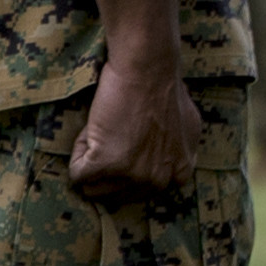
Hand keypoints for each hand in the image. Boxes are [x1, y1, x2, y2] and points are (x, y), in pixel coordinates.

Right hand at [68, 44, 199, 200]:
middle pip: (115, 195)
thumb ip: (178, 154)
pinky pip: (77, 174)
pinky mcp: (106, 165)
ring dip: (92, 160)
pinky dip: (78, 152)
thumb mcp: (189, 128)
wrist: (148, 71)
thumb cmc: (166, 89)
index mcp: (179, 174)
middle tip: (115, 133)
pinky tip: (95, 129)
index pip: (142, 193)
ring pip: (93, 189)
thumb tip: (170, 174)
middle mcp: (158, 181)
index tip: (128, 145)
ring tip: (106, 131)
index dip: (127, 168)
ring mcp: (132, 175)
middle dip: (107, 167)